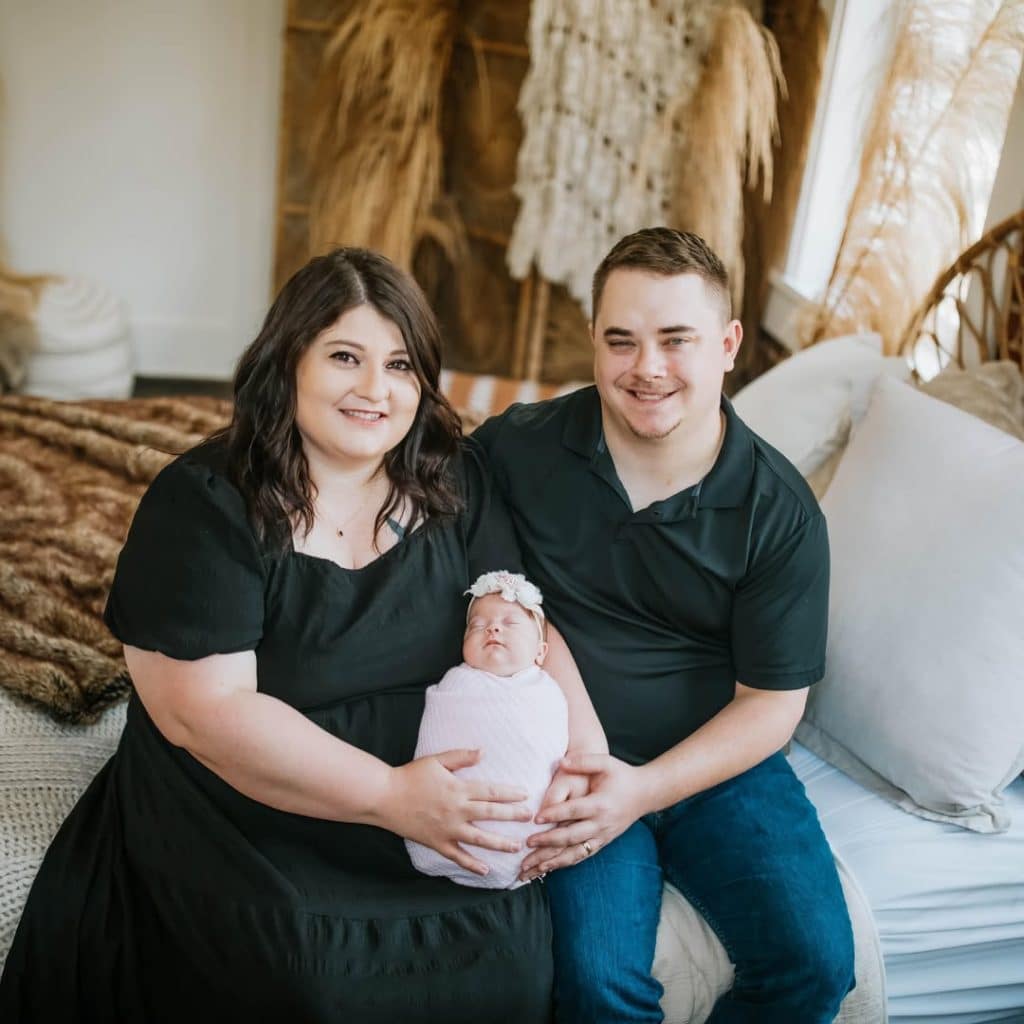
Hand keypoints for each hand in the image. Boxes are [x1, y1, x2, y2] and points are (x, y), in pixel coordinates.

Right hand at [379, 748, 531, 876]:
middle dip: (513, 816)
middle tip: (531, 818)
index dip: (510, 794)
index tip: (526, 795)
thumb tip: (484, 752)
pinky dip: (472, 864)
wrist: (385, 797)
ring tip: (517, 846)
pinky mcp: (437, 842)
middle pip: (491, 814)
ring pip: (479, 838)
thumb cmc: (411, 775)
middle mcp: (457, 811)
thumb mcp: (437, 760)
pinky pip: (458, 856)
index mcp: (458, 789)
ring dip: (500, 843)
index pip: (491, 792)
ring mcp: (448, 829)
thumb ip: (461, 756)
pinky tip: (486, 870)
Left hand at [519, 753, 653, 880]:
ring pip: (574, 853)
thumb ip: (584, 761)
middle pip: (571, 836)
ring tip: (531, 867)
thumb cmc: (623, 775)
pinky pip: (581, 856)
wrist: (646, 793)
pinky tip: (548, 869)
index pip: (574, 810)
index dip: (555, 813)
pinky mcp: (603, 843)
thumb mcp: (606, 762)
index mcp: (601, 804)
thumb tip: (561, 762)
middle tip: (526, 844)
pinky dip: (564, 863)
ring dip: (552, 861)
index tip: (536, 817)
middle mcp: (601, 824)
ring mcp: (602, 836)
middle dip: (548, 842)